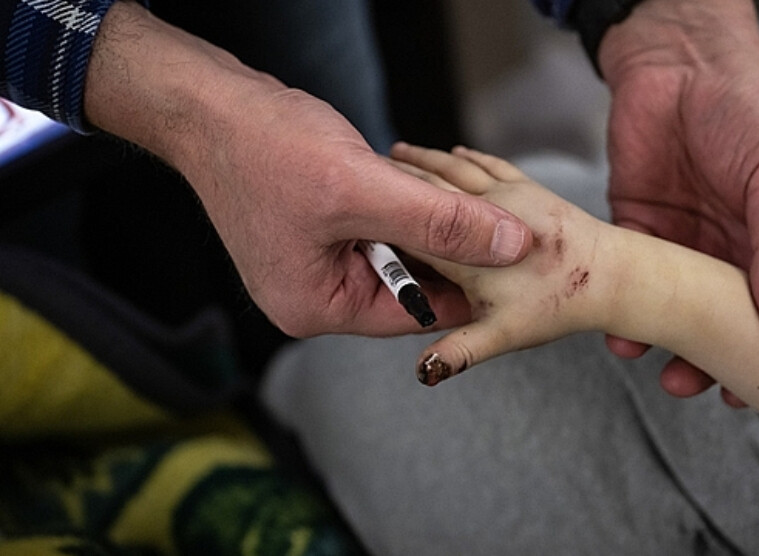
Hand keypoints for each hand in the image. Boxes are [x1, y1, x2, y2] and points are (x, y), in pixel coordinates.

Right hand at [84, 2, 531, 336]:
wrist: (209, 105)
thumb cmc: (268, 149)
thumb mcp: (365, 190)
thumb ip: (442, 223)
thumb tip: (512, 245)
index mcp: (317, 307)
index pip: (415, 314)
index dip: (468, 287)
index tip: (515, 265)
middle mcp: (314, 295)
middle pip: (407, 286)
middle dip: (447, 254)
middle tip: (497, 226)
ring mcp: (313, 264)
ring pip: (396, 254)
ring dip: (424, 226)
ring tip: (460, 199)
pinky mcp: (316, 232)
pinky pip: (375, 230)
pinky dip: (399, 209)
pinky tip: (419, 184)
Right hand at [390, 144, 611, 384]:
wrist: (619, 276)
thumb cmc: (562, 307)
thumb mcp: (500, 335)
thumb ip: (456, 351)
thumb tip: (424, 372)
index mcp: (463, 258)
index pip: (409, 238)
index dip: (381, 226)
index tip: (359, 212)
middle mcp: (481, 219)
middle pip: (427, 199)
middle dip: (397, 183)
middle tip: (369, 168)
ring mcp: (504, 197)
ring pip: (453, 173)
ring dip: (424, 162)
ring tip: (401, 152)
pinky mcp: (525, 188)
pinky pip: (488, 166)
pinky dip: (467, 158)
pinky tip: (456, 152)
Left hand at [597, 0, 758, 400]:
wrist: (679, 55)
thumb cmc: (746, 102)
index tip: (745, 389)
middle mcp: (727, 243)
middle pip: (715, 316)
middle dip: (703, 355)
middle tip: (689, 385)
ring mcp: (680, 236)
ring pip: (669, 304)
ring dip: (660, 338)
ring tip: (652, 365)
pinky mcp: (636, 221)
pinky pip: (628, 273)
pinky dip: (622, 304)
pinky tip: (617, 330)